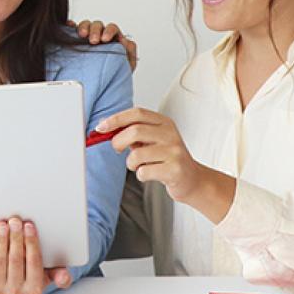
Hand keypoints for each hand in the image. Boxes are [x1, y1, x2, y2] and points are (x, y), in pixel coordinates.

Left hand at [0, 217, 71, 293]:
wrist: (12, 285)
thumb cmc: (32, 274)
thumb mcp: (48, 274)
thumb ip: (58, 274)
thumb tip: (64, 276)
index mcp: (35, 289)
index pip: (34, 262)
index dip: (31, 242)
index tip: (29, 225)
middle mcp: (16, 292)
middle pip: (16, 260)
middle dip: (15, 237)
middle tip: (15, 221)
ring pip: (0, 261)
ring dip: (1, 240)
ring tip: (3, 225)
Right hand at [68, 20, 137, 70]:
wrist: (105, 86)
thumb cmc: (117, 74)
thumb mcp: (128, 64)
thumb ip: (130, 50)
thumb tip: (124, 40)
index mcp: (114, 38)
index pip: (112, 28)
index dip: (109, 31)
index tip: (105, 39)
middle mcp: (101, 35)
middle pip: (97, 25)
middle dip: (95, 31)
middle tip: (93, 41)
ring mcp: (88, 38)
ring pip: (85, 25)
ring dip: (83, 27)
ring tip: (82, 35)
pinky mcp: (77, 42)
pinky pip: (73, 30)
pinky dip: (71, 27)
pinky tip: (69, 26)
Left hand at [98, 107, 235, 221]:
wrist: (192, 179)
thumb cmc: (167, 159)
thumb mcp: (152, 141)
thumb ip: (132, 133)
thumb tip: (105, 128)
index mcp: (164, 123)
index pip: (137, 114)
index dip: (116, 119)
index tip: (101, 127)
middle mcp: (171, 135)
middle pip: (135, 131)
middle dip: (118, 141)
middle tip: (116, 148)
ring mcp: (174, 152)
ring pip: (137, 155)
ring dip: (131, 163)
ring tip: (139, 165)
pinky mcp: (175, 170)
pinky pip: (144, 172)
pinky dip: (141, 175)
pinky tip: (151, 174)